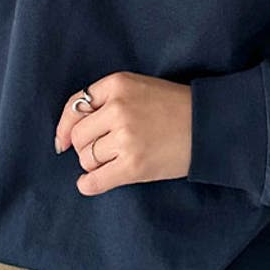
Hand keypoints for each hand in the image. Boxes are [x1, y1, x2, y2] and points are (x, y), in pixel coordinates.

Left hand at [54, 71, 192, 196]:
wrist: (208, 126)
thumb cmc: (172, 106)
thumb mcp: (137, 88)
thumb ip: (105, 100)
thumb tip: (64, 136)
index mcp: (117, 84)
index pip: (74, 107)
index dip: (65, 127)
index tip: (62, 142)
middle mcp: (118, 109)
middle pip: (78, 137)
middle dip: (87, 146)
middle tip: (107, 148)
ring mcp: (126, 138)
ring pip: (87, 158)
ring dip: (96, 163)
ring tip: (117, 159)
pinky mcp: (134, 166)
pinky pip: (95, 181)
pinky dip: (89, 184)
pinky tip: (94, 182)